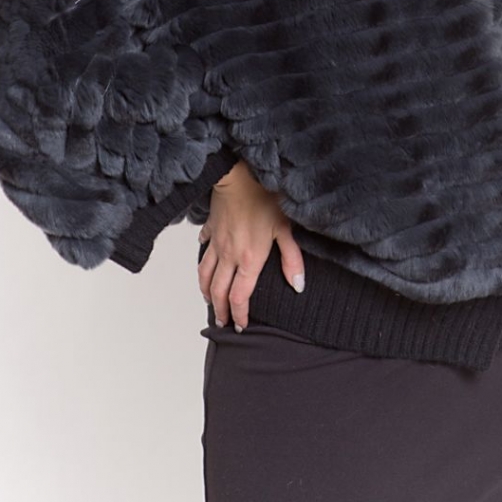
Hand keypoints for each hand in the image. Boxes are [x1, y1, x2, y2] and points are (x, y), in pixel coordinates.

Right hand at [197, 158, 305, 331]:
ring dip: (206, 291)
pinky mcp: (211, 228)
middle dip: (220, 310)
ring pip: (205, 274)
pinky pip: (204, 247)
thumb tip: (298, 286)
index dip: (239, 315)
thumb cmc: (263, 198)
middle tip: (222, 322)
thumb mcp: (285, 229)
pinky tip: (206, 258)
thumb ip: (292, 259)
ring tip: (210, 300)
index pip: (239, 297)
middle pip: (218, 291)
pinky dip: (204, 257)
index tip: (241, 325)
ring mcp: (217, 242)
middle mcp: (229, 256)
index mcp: (249, 259)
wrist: (238, 175)